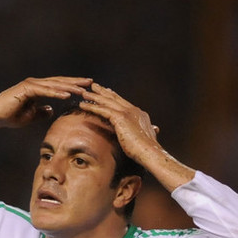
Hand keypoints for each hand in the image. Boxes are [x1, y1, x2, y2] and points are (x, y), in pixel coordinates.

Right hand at [0, 76, 92, 128]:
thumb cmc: (9, 116)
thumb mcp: (30, 116)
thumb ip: (41, 112)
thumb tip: (52, 110)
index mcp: (38, 88)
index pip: (59, 85)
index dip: (73, 86)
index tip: (87, 88)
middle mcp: (35, 83)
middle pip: (60, 82)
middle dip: (76, 82)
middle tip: (92, 83)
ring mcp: (31, 84)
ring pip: (55, 85)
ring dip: (70, 86)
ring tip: (83, 89)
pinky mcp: (26, 88)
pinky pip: (45, 91)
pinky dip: (57, 92)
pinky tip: (68, 94)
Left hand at [80, 83, 194, 190]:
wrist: (149, 151)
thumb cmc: (147, 149)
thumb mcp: (148, 137)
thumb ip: (149, 130)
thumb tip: (155, 129)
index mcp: (139, 114)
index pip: (123, 103)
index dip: (114, 96)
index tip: (106, 91)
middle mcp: (134, 110)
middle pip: (115, 98)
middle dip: (103, 92)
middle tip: (93, 86)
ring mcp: (127, 112)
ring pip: (107, 101)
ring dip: (94, 96)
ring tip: (84, 93)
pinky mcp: (120, 118)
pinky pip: (102, 110)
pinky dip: (92, 107)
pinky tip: (83, 105)